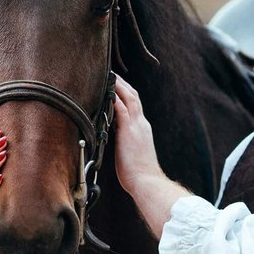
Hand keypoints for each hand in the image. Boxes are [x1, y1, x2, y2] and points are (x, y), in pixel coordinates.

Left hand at [111, 75, 165, 197]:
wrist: (147, 182)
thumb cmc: (139, 174)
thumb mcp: (132, 152)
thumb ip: (125, 141)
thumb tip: (115, 137)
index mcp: (142, 128)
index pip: (135, 105)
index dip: (126, 93)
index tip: (117, 84)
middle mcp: (141, 124)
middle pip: (133, 96)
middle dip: (123, 83)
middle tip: (112, 72)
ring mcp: (136, 126)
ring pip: (129, 98)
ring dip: (119, 85)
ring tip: (109, 74)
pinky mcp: (128, 131)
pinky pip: (121, 109)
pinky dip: (115, 98)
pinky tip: (106, 90)